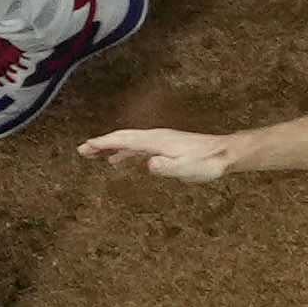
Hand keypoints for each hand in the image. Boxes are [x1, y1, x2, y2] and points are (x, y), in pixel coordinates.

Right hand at [79, 126, 232, 181]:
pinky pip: (138, 147)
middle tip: (82, 150)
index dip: (103, 143)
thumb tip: (148, 164)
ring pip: (129, 142)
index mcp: (156, 141)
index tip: (85, 147)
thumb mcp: (187, 169)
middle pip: (122, 138)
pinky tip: (121, 161)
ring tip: (95, 155)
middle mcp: (155, 137)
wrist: (224, 154)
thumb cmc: (206, 162)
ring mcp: (160, 141)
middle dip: (102, 143)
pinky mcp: (165, 147)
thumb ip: (167, 167)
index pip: (124, 141)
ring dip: (111, 147)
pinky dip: (124, 152)